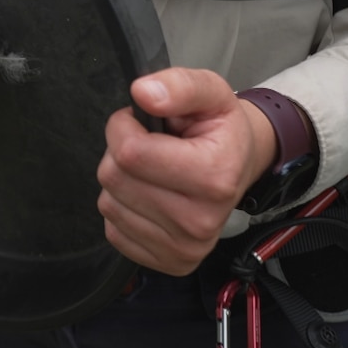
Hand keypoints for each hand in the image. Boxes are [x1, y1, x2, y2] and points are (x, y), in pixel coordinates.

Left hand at [96, 68, 276, 275]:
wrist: (239, 165)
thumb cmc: (220, 130)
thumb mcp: (210, 92)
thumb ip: (179, 85)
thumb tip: (143, 92)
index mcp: (214, 177)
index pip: (129, 152)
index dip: (124, 126)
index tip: (141, 121)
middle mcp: (200, 221)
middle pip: (115, 178)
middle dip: (120, 152)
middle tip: (149, 145)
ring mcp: (184, 248)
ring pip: (109, 204)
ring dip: (121, 181)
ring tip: (152, 170)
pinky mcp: (168, 263)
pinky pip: (113, 229)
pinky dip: (123, 207)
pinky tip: (150, 195)